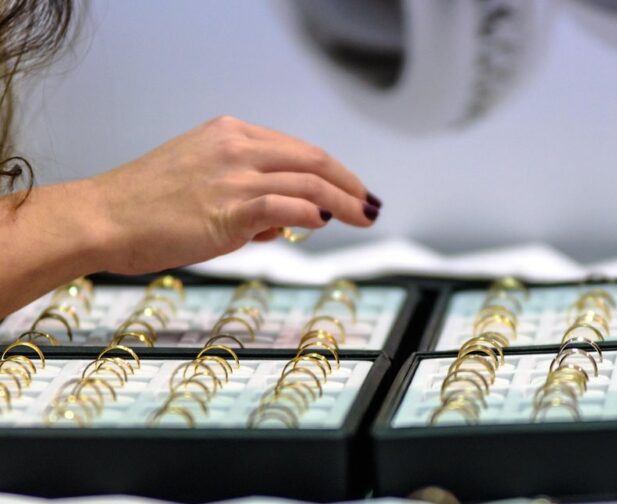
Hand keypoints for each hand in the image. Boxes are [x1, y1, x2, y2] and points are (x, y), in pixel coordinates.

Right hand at [84, 116, 380, 274]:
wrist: (103, 218)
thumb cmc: (145, 207)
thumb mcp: (201, 185)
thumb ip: (247, 197)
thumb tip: (287, 220)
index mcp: (230, 134)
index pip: (297, 149)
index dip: (332, 169)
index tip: (349, 187)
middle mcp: (237, 146)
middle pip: (313, 159)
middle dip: (349, 183)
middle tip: (370, 202)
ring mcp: (235, 174)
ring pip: (309, 181)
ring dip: (344, 201)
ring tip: (364, 216)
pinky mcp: (231, 205)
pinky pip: (288, 204)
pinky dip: (314, 212)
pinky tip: (326, 222)